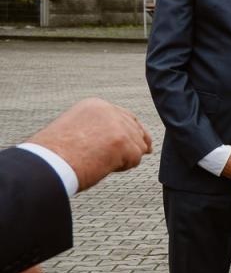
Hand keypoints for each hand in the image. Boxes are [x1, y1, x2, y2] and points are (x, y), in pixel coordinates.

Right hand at [28, 98, 151, 192]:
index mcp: (95, 105)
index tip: (141, 144)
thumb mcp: (77, 130)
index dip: (133, 132)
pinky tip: (104, 166)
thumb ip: (100, 129)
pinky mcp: (124, 142)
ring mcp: (118, 125)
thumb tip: (128, 142)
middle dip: (132, 146)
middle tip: (117, 159)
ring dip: (124, 158)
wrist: (48, 163)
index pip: (126, 117)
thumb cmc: (57, 153)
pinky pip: (135, 158)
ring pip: (138, 146)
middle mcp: (109, 111)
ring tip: (99, 162)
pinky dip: (123, 167)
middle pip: (136, 130)